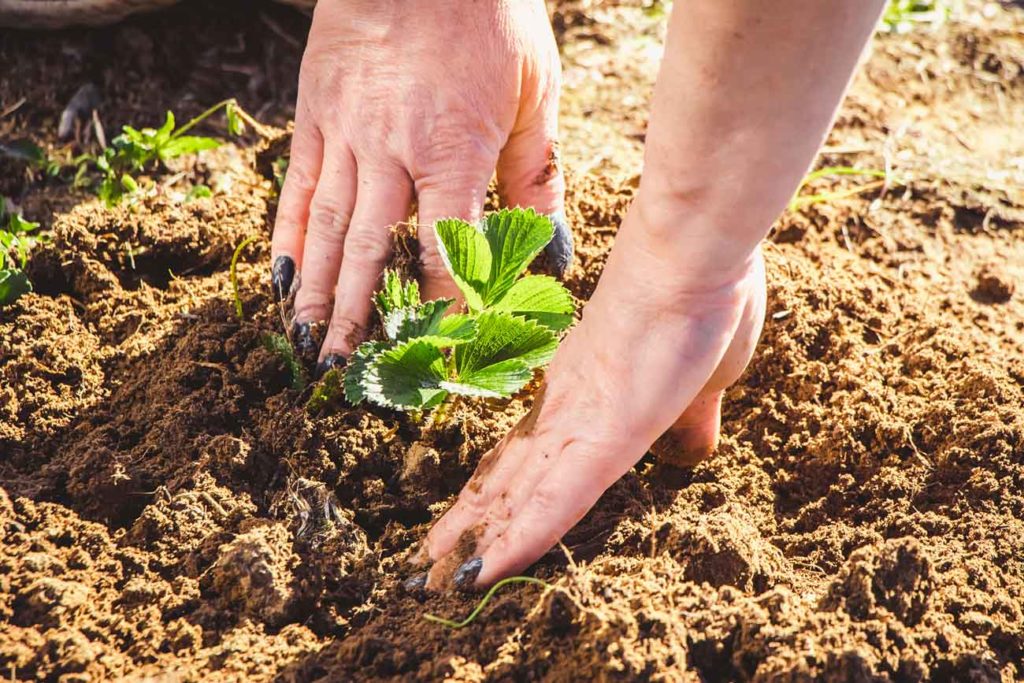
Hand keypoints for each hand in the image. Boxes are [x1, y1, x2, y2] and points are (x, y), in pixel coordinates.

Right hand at [270, 0, 571, 371]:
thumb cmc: (489, 18)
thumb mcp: (533, 94)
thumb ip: (535, 177)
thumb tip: (549, 250)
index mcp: (455, 149)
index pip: (448, 250)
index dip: (445, 306)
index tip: (441, 352)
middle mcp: (392, 149)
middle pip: (374, 253)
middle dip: (362, 319)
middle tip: (349, 376)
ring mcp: (345, 133)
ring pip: (327, 229)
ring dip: (318, 293)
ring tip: (309, 346)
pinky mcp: (315, 116)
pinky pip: (297, 188)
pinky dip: (286, 239)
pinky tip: (280, 281)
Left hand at [415, 202, 766, 589]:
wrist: (699, 255)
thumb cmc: (705, 302)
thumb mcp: (704, 381)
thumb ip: (690, 418)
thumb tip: (697, 446)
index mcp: (586, 396)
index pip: (529, 459)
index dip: (498, 498)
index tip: (466, 528)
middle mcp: (567, 412)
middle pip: (506, 481)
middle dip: (466, 528)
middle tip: (420, 569)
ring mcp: (579, 422)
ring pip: (514, 496)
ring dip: (472, 541)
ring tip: (424, 580)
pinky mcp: (601, 434)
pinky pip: (555, 500)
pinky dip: (519, 539)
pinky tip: (482, 573)